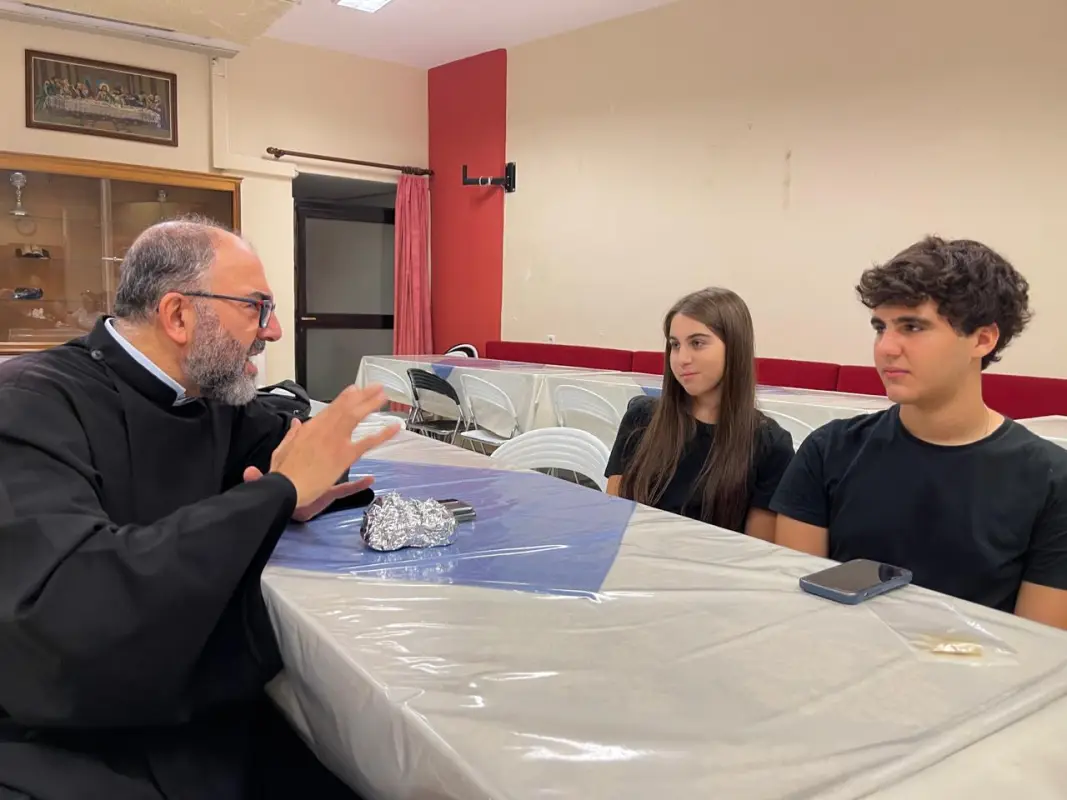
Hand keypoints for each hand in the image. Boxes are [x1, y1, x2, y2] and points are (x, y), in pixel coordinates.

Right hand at [244, 385, 399, 513]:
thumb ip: (291, 434)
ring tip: (383, 396)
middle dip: (361, 395)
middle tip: (375, 387)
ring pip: (356, 416)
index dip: (345, 398)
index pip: (331, 408)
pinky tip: (394, 427)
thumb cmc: (283, 473)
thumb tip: (296, 423)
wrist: (287, 486)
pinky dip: (382, 434)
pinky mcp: (345, 455)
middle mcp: (325, 429)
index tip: (354, 390)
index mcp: (310, 428)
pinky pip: (368, 442)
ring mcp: (336, 440)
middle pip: (346, 407)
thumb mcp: (281, 449)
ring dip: (371, 404)